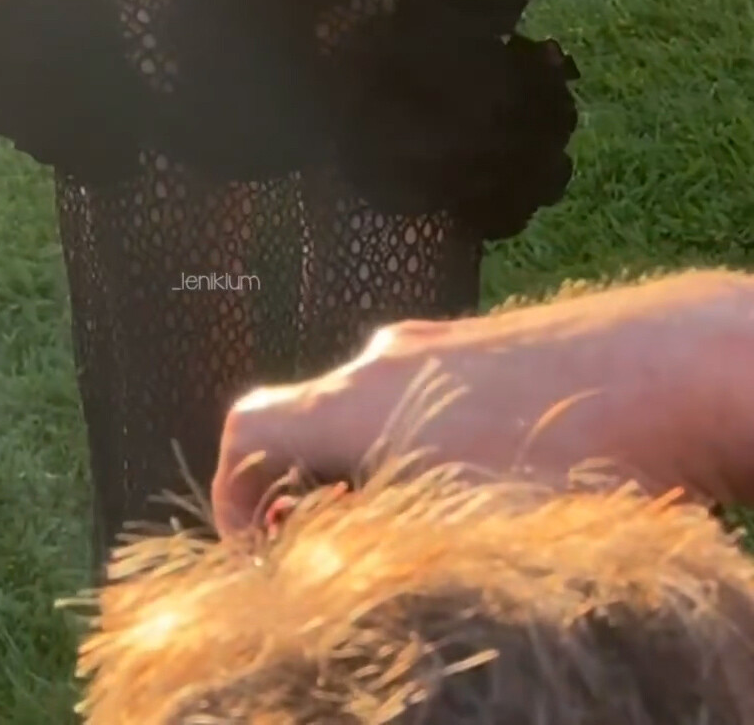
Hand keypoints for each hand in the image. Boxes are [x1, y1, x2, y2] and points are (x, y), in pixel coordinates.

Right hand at [210, 270, 753, 539]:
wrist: (672, 365)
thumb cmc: (567, 456)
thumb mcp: (451, 531)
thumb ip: (362, 546)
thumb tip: (310, 557)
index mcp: (357, 399)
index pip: (247, 428)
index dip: (231, 494)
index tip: (261, 552)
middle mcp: (386, 359)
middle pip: (308, 424)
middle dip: (311, 496)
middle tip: (343, 559)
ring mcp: (441, 343)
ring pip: (372, 414)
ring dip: (374, 475)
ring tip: (424, 532)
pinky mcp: (491, 345)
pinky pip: (427, 399)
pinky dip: (424, 449)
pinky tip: (489, 493)